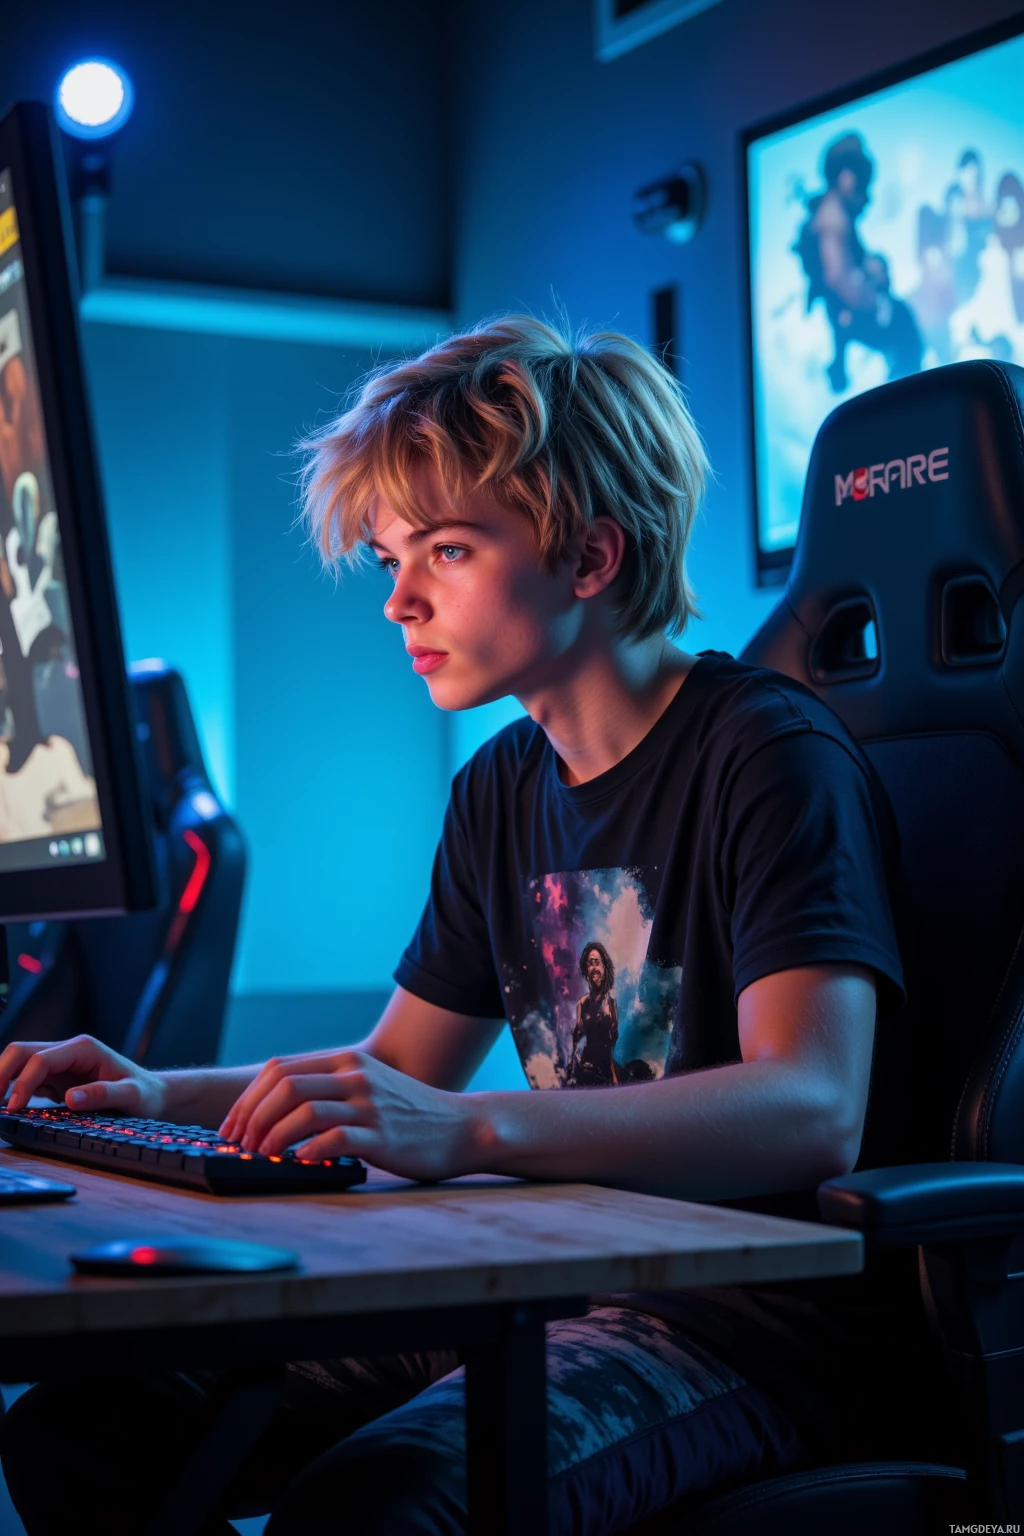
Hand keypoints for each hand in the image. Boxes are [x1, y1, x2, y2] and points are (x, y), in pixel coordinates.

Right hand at [0, 1034, 165, 1116]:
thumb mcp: (132, 1096)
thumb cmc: (144, 1094)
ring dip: (3, 1080)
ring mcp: (60, 1064)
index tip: (15, 1108)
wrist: (151, 1095)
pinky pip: (26, 1079)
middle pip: (21, 1052)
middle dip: (1, 1073)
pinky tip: (7, 1107)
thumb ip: (103, 1094)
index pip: (41, 1059)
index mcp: (83, 1049)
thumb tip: (71, 1098)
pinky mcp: (56, 1079)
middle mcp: (68, 1051)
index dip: (23, 1082)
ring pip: (19, 1063)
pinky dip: (12, 1090)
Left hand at [219, 1049, 482, 1182]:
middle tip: (240, 1145)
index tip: (232, 1127)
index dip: (247, 1099)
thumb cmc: (407, 1113)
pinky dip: (306, 1152)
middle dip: (251, 1118)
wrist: (461, 1126)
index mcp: (345, 1061)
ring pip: (302, 1110)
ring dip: (272, 1137)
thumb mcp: (365, 1086)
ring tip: (263, 1156)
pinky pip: (332, 1139)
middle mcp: (354, 1076)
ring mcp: (368, 1105)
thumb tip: (273, 1107)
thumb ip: (328, 1087)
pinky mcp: (381, 1136)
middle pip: (283, 1086)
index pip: (278, 1069)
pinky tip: (299, 1163)